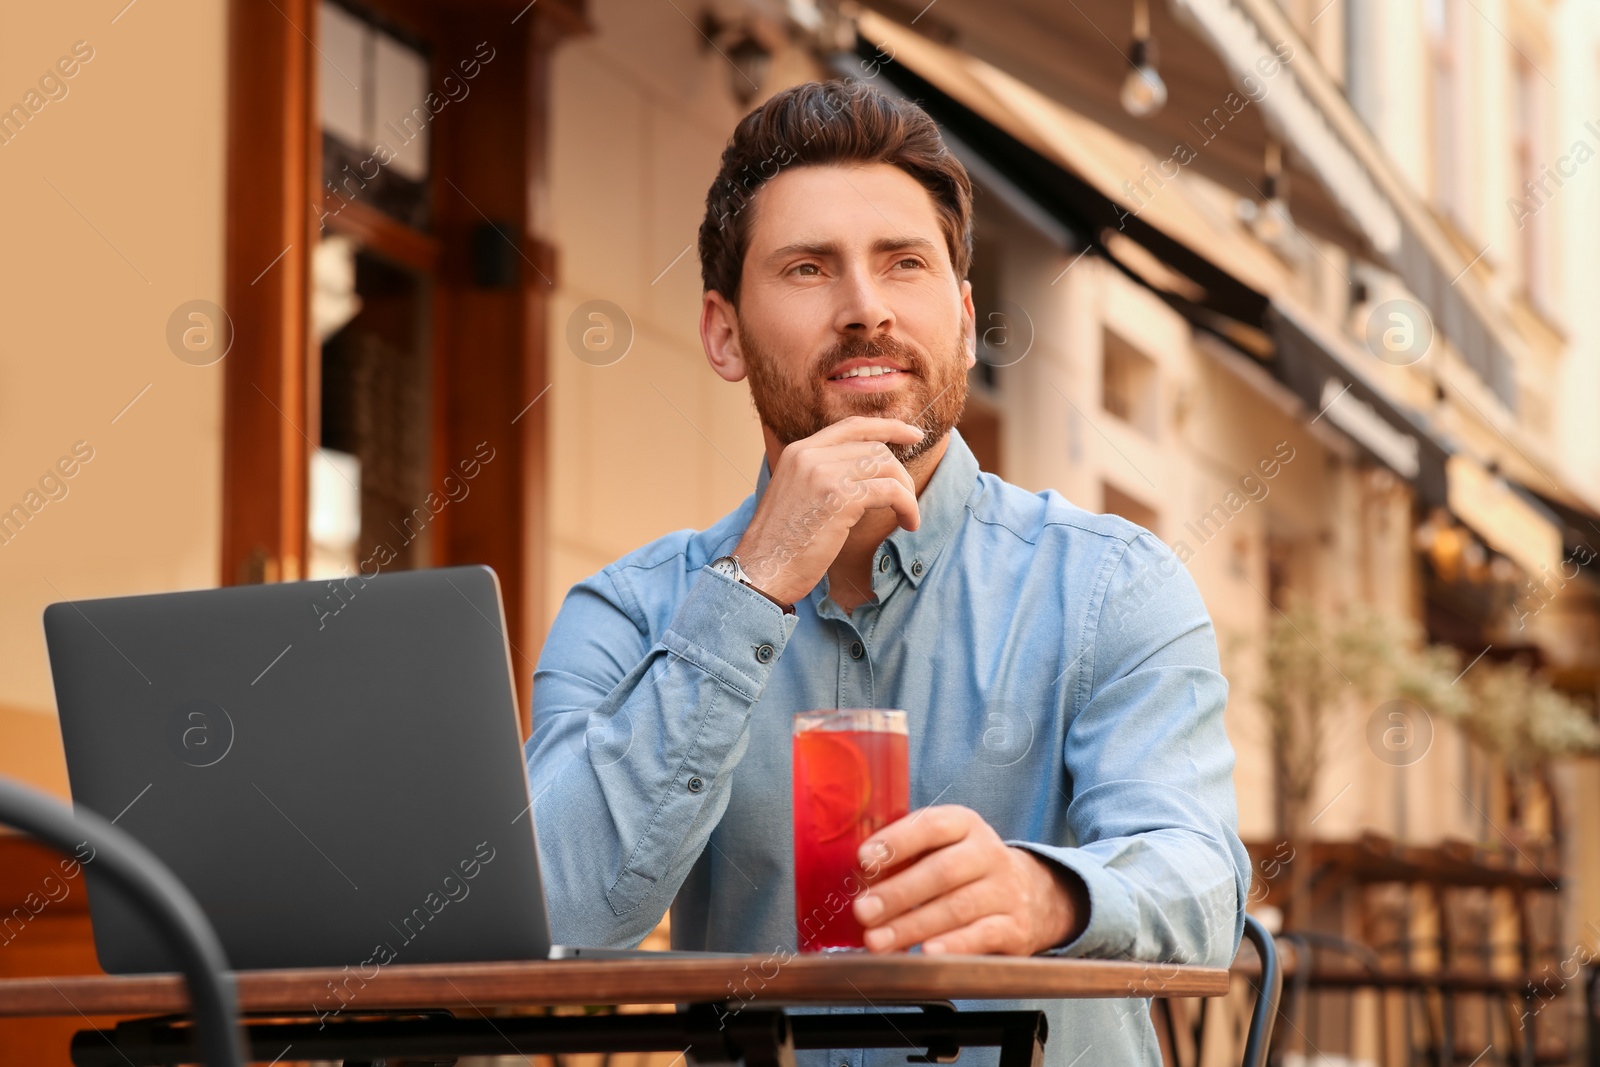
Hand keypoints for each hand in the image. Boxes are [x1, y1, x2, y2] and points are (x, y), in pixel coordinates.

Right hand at [734, 416, 923, 605]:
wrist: (761, 571)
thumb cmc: (781, 545)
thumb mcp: (797, 496)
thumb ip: (822, 477)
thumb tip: (864, 477)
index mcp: (799, 451)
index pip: (852, 426)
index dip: (887, 427)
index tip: (913, 434)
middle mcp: (810, 455)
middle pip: (874, 447)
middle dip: (900, 472)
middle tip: (907, 499)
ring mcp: (823, 473)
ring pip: (886, 465)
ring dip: (906, 491)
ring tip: (907, 515)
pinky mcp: (839, 497)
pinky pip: (890, 491)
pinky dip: (907, 506)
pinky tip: (908, 523)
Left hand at [850, 805, 1087, 955]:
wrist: (1033, 894)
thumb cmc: (966, 870)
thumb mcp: (942, 849)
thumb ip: (904, 857)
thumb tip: (859, 879)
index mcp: (964, 824)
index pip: (931, 826)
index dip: (897, 842)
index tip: (864, 859)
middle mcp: (988, 853)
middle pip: (942, 871)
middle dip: (898, 893)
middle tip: (863, 910)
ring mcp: (1006, 890)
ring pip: (957, 907)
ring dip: (912, 926)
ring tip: (878, 940)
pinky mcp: (1016, 926)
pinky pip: (983, 936)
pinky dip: (953, 945)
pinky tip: (926, 952)